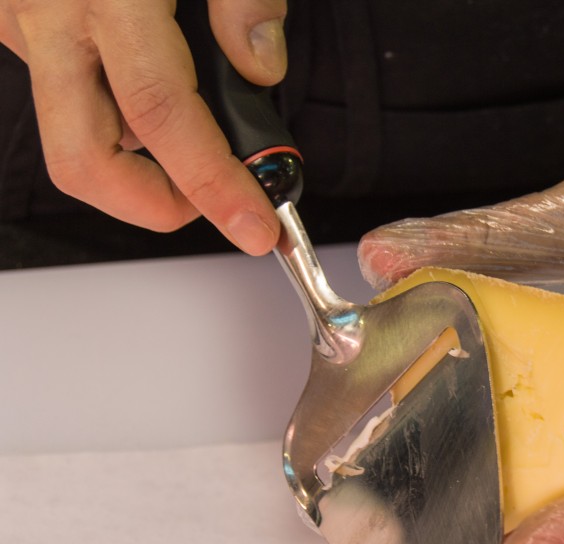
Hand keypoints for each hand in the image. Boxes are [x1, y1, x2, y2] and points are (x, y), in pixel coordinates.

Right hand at [0, 0, 286, 253]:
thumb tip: (261, 68)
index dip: (212, 185)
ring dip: (134, 161)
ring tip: (195, 138)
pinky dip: (110, 115)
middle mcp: (50, 16)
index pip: (162, 117)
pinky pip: (62, 95)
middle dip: (157, 205)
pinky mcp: (9, 21)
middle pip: (88, 162)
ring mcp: (19, 22)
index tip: (254, 226)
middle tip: (214, 203)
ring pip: (71, 136)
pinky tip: (148, 84)